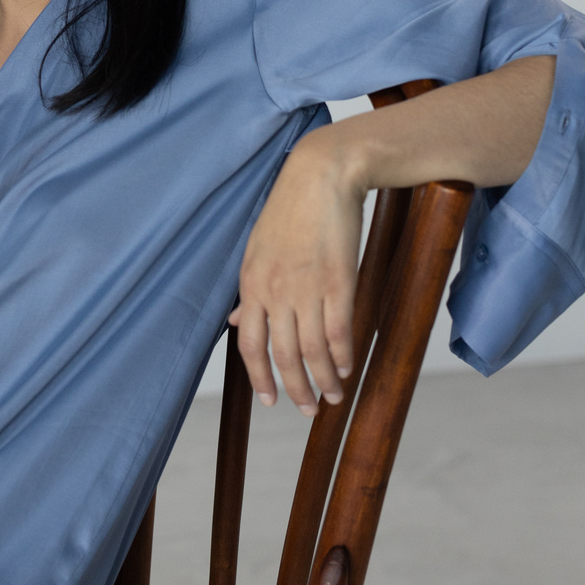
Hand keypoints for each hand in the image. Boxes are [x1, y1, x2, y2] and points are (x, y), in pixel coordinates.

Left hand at [229, 126, 364, 415]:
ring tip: (332, 397)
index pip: (249, 345)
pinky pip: (338, 330)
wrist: (321, 175)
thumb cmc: (290, 210)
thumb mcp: (257, 249)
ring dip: (323, 379)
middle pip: (282, 355)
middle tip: (307, 409)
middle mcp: (274, 291)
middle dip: (295, 388)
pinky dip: (342, 355)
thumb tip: (237, 321)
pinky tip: (347, 368)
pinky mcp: (338, 281)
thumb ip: (249, 290)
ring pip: (312, 350)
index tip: (271, 399)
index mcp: (251, 284)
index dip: (260, 378)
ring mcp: (306, 287)